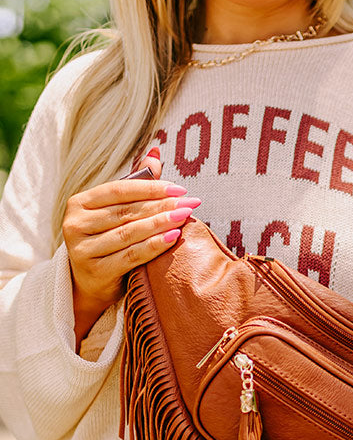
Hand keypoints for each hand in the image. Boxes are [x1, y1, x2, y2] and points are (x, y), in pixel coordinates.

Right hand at [62, 149, 200, 349]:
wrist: (89, 284)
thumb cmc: (107, 240)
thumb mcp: (116, 212)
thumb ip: (135, 185)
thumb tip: (154, 155)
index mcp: (79, 203)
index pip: (119, 190)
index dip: (151, 188)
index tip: (180, 189)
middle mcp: (75, 224)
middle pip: (126, 212)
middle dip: (162, 206)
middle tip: (191, 203)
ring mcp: (82, 249)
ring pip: (129, 232)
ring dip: (160, 223)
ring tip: (185, 217)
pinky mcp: (95, 271)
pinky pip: (131, 255)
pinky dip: (154, 246)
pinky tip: (173, 238)